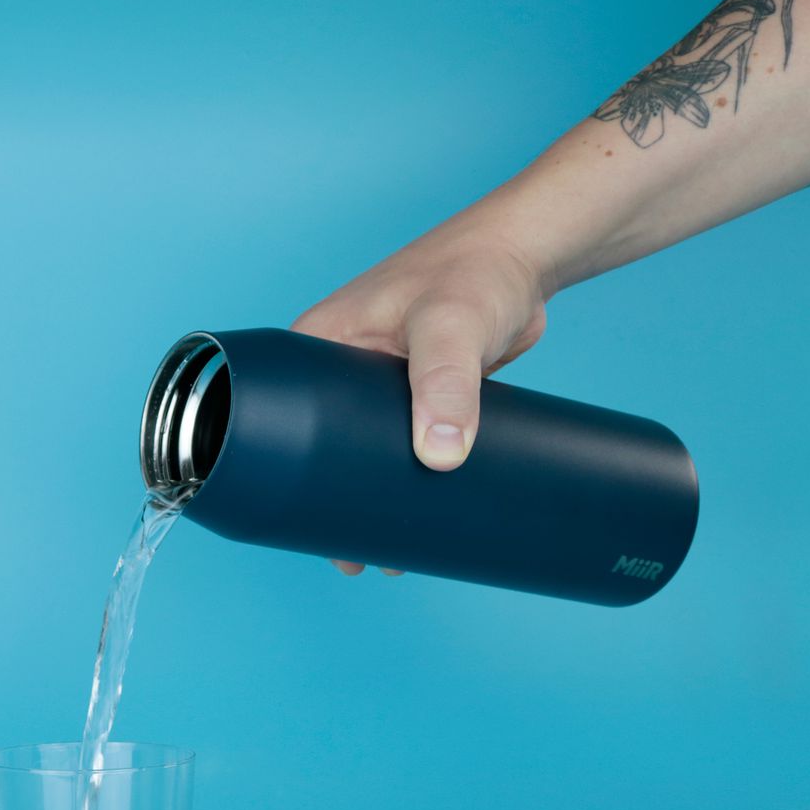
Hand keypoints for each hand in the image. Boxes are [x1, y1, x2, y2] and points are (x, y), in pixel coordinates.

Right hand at [291, 208, 549, 575]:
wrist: (529, 254)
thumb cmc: (475, 268)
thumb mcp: (450, 327)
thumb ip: (446, 386)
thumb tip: (439, 457)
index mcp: (317, 345)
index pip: (280, 416)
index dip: (287, 473)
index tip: (305, 525)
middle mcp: (338, 365)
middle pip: (321, 446)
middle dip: (335, 502)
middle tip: (354, 555)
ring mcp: (377, 382)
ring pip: (364, 451)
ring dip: (374, 497)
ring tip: (390, 553)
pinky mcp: (419, 392)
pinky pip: (402, 445)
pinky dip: (408, 479)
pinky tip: (419, 516)